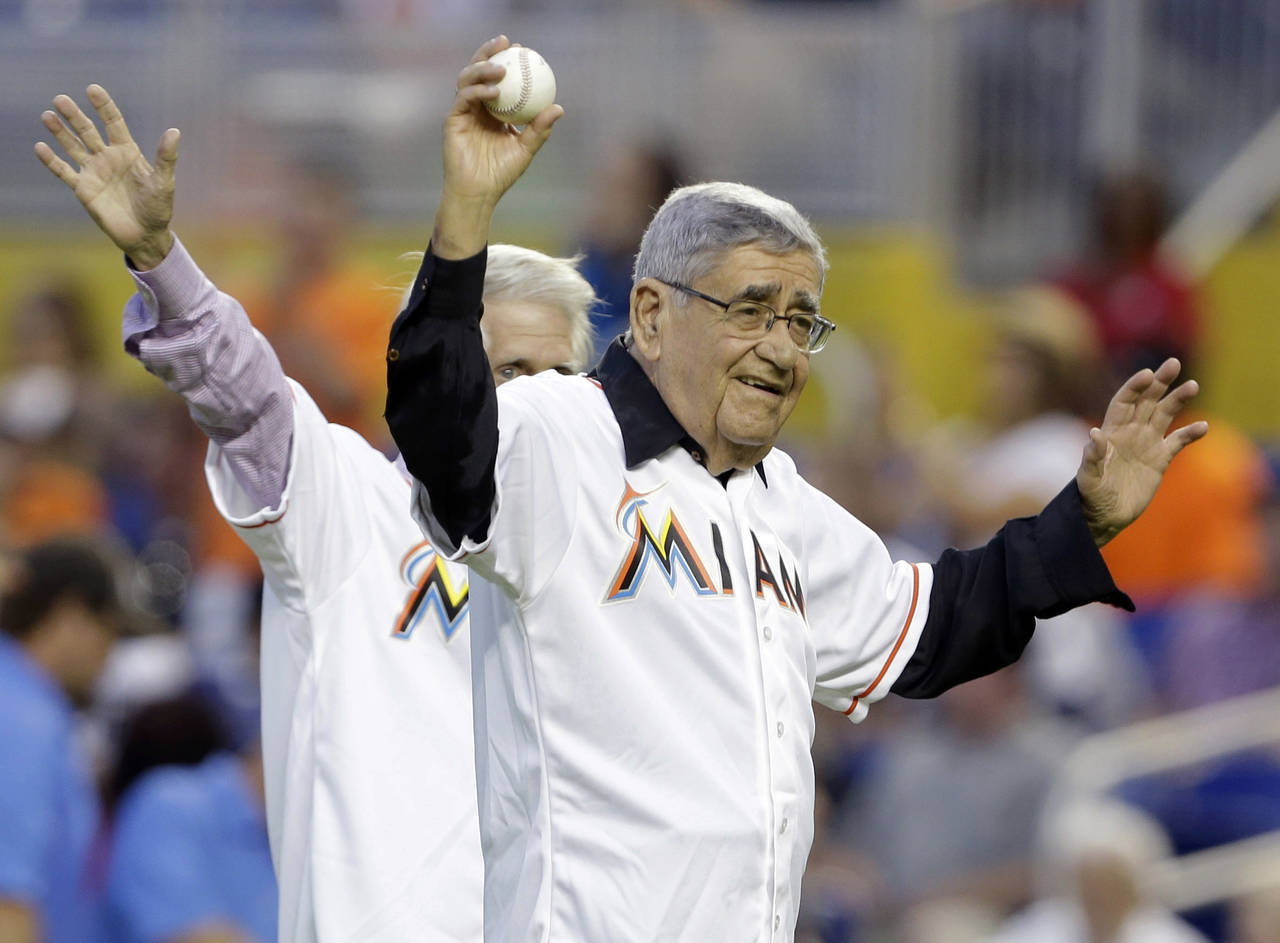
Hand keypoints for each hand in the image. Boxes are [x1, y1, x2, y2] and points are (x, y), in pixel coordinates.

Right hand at [35, 85, 178, 269]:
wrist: (145, 235)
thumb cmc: (158, 208)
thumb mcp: (164, 182)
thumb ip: (165, 157)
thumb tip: (174, 131)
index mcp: (127, 152)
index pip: (113, 123)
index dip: (103, 106)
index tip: (92, 89)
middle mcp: (108, 158)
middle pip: (87, 130)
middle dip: (75, 115)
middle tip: (60, 99)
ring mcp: (94, 172)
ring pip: (73, 146)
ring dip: (60, 132)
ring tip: (48, 115)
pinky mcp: (84, 189)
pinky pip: (64, 172)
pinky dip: (52, 161)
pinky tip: (40, 147)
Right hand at [432, 36, 564, 258]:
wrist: (479, 192)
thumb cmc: (502, 173)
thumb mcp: (526, 149)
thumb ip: (540, 129)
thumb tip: (559, 107)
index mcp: (492, 110)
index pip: (498, 78)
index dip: (508, 60)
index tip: (523, 49)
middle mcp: (476, 106)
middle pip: (479, 70)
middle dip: (490, 51)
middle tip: (507, 42)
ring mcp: (463, 112)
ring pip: (468, 79)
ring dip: (484, 69)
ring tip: (502, 68)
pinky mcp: (452, 120)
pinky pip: (464, 98)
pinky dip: (478, 91)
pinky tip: (493, 90)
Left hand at [1076, 358, 1207, 545]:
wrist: (1104, 516)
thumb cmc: (1090, 496)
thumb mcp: (1088, 478)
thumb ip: (1092, 456)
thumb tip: (1095, 434)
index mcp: (1111, 432)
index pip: (1123, 402)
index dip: (1134, 388)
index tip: (1147, 375)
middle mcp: (1130, 433)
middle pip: (1146, 401)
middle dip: (1159, 382)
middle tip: (1173, 363)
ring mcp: (1146, 444)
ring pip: (1164, 415)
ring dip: (1178, 400)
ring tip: (1192, 385)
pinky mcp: (1160, 460)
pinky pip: (1178, 441)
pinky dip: (1190, 433)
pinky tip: (1203, 426)